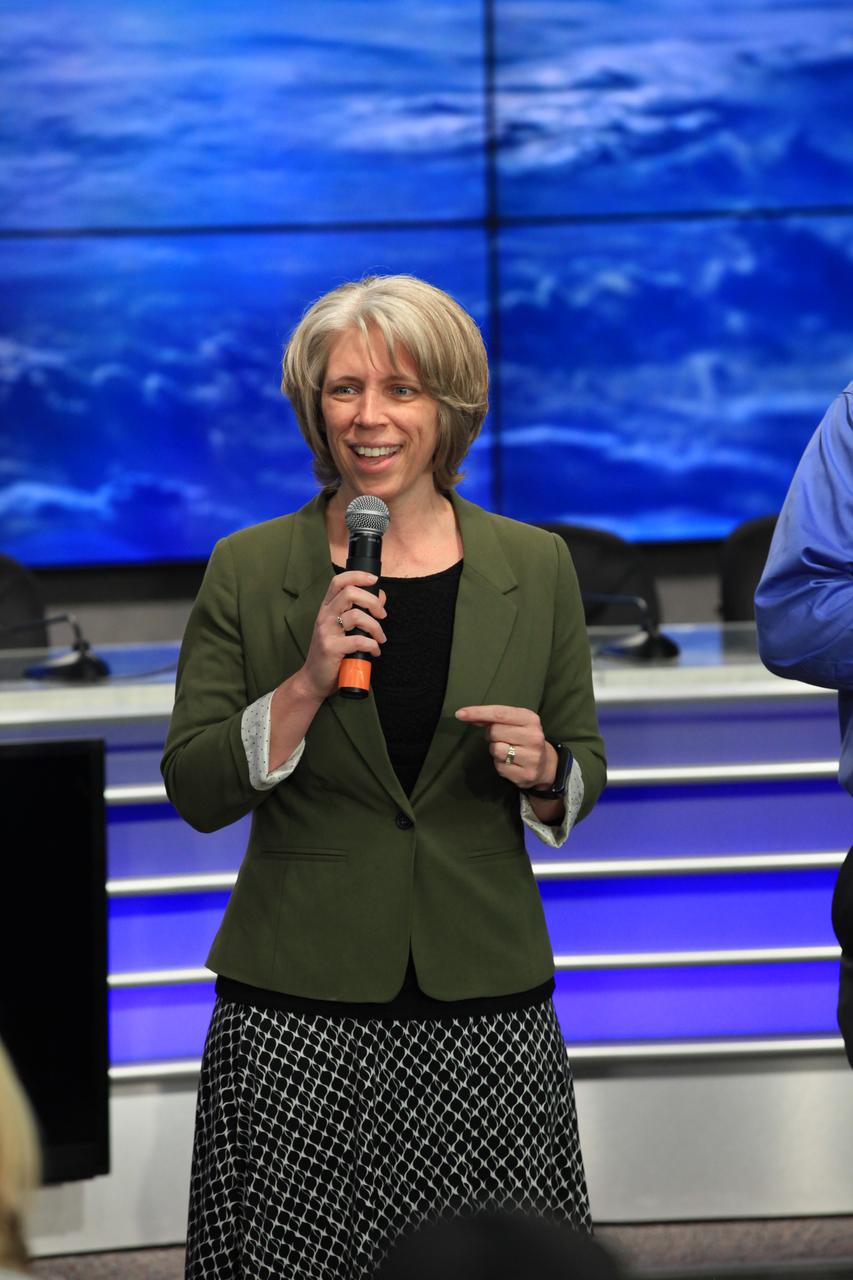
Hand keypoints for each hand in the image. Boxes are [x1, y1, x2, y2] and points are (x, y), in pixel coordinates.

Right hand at [297, 571, 387, 701]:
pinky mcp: (330, 648)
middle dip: (372, 601)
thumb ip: (361, 611)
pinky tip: (374, 651)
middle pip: (349, 593)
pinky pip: (358, 640)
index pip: (338, 581)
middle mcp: (324, 616)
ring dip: (376, 627)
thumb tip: (380, 595)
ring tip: (380, 638)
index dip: (358, 576)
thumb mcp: (344, 630)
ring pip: (356, 616)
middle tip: (382, 615)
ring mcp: (326, 631)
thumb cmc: (331, 654)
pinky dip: (372, 645)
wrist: (313, 680)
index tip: (374, 580)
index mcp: (327, 608)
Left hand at [454, 704, 556, 790]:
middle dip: (491, 735)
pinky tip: (510, 763)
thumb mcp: (515, 722)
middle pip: (494, 731)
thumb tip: (467, 715)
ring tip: (507, 750)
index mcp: (531, 719)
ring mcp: (532, 757)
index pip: (499, 713)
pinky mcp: (526, 775)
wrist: (546, 764)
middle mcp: (534, 737)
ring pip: (496, 749)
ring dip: (495, 750)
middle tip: (501, 738)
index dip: (478, 712)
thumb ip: (493, 718)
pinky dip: (499, 764)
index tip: (460, 714)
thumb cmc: (524, 738)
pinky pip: (499, 766)